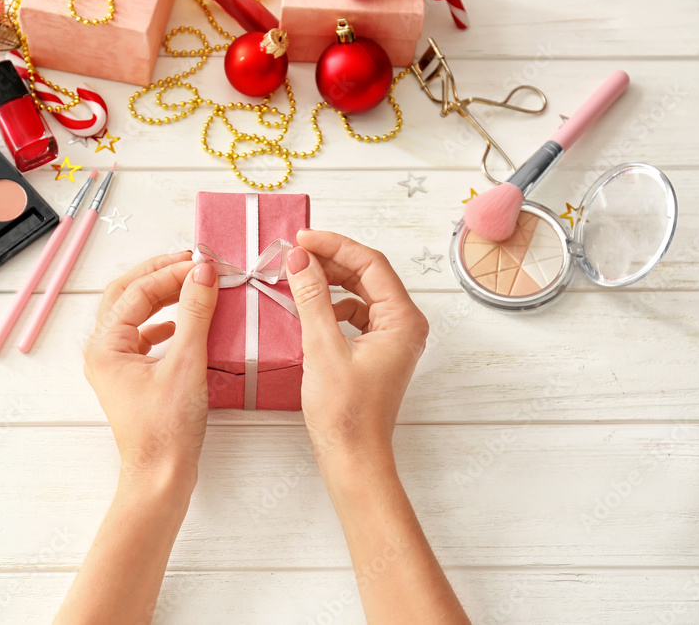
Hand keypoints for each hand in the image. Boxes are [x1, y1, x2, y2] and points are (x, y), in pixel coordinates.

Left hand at [83, 251, 219, 483]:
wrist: (161, 477)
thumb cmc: (166, 430)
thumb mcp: (186, 364)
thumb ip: (194, 313)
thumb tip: (203, 273)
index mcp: (105, 345)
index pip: (137, 290)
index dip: (170, 271)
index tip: (203, 263)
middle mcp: (104, 352)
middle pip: (127, 295)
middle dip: (159, 275)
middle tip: (193, 264)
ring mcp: (116, 366)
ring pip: (135, 314)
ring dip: (163, 296)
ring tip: (193, 286)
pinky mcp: (133, 378)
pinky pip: (144, 337)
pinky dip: (164, 322)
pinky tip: (184, 323)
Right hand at [285, 230, 428, 463]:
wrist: (352, 459)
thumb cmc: (345, 414)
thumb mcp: (322, 348)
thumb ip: (312, 298)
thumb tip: (300, 260)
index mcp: (403, 320)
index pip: (370, 263)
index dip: (334, 245)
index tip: (302, 239)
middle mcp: (403, 326)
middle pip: (367, 274)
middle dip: (330, 261)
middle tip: (294, 253)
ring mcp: (391, 339)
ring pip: (359, 293)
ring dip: (329, 282)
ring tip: (297, 277)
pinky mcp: (375, 352)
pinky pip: (354, 314)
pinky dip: (331, 306)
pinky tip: (309, 309)